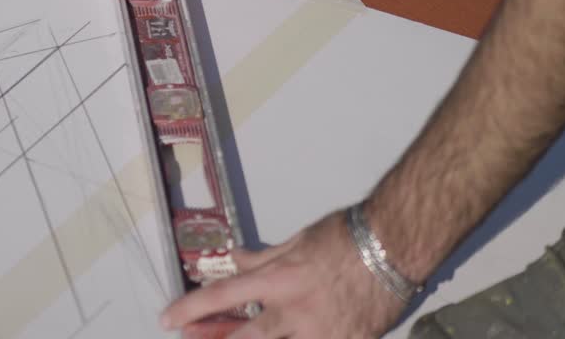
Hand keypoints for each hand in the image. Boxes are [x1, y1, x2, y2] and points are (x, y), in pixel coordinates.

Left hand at [160, 210, 405, 338]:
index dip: (191, 309)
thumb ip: (263, 257)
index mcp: (279, 281)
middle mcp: (295, 313)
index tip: (168, 319)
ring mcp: (322, 334)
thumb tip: (234, 259)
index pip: (224, 296)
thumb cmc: (345, 236)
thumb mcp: (298, 240)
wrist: (395, 245)